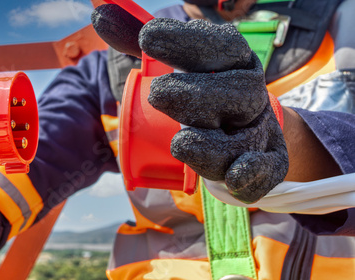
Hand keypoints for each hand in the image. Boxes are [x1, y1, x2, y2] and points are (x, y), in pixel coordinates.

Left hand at [92, 5, 287, 202]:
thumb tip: (100, 14)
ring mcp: (259, 132)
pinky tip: (236, 178)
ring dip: (211, 145)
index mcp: (233, 62)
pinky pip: (265, 171)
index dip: (185, 41)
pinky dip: (252, 175)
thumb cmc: (203, 91)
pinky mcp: (265, 164)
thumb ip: (138, 39)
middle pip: (234, 93)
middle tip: (159, 95)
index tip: (146, 37)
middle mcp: (250, 95)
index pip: (219, 46)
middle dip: (195, 95)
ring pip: (241, 140)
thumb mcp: (178, 63)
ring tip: (181, 142)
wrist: (248, 130)